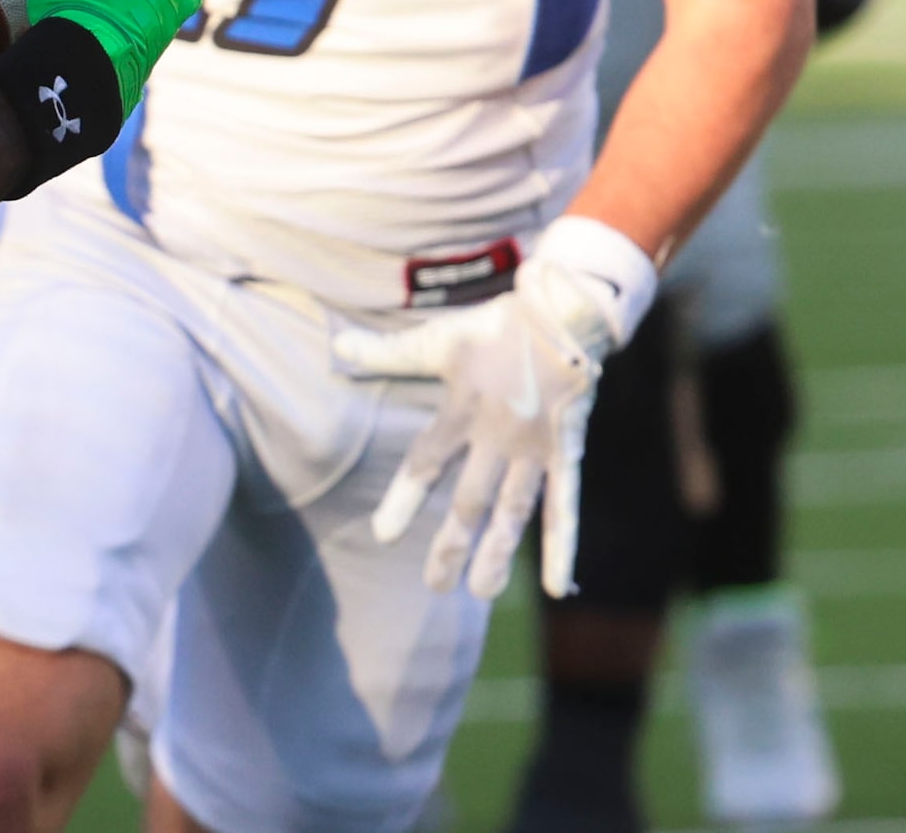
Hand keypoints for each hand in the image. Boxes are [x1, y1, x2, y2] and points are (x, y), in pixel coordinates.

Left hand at [331, 217, 657, 599]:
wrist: (566, 313)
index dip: (406, 498)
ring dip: (497, 553)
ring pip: (513, 512)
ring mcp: (535, 449)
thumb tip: (338, 347)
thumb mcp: (438, 337)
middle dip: (452, 544)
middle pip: (470, 500)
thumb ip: (387, 351)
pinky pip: (565, 506)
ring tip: (480, 593)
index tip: (384, 535)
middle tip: (434, 586)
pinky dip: (561, 547)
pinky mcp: (567, 452)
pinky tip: (555, 587)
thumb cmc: (495, 327)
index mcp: (463, 409)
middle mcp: (498, 436)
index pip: (427, 462)